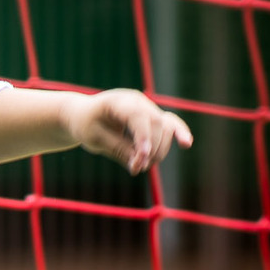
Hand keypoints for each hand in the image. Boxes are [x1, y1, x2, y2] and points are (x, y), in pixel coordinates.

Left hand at [67, 89, 192, 175]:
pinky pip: (170, 123)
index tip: (142, 159)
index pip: (137, 116)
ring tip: (143, 165)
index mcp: (117, 101)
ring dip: (160, 149)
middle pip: (155, 123)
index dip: (143, 138)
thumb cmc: (86, 125)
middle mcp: (136, 101)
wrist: (83, 114)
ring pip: (165, 126)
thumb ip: (118, 150)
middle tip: (136, 169)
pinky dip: (178, 133)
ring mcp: (147, 107)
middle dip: (151, 149)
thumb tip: (140, 165)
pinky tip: (186, 143)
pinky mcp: (152, 116)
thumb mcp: (95, 139)